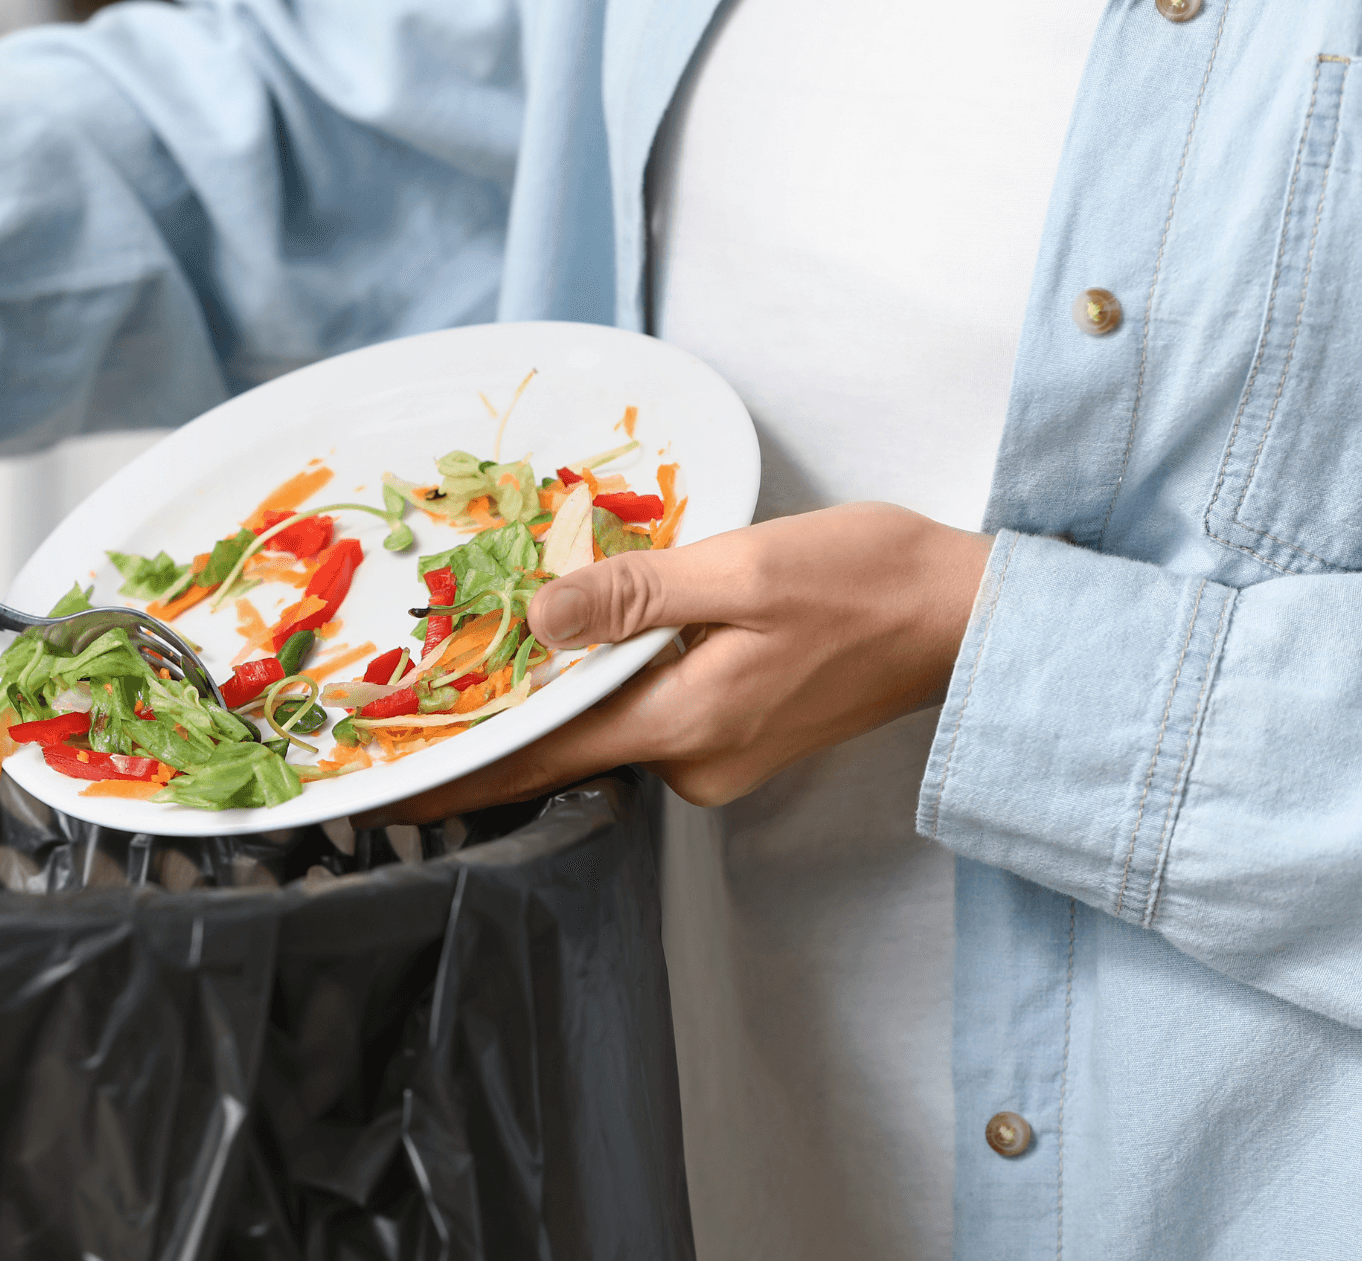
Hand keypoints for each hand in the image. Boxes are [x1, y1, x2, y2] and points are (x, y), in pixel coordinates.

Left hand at [376, 502, 991, 818]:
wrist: (971, 618)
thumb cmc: (870, 581)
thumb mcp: (745, 569)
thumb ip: (637, 596)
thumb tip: (542, 618)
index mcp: (685, 724)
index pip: (545, 760)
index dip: (462, 775)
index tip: (390, 792)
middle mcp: (696, 760)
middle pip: (569, 747)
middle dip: (499, 725)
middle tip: (414, 703)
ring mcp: (723, 755)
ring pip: (612, 727)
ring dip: (560, 696)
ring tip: (486, 660)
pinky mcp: (744, 734)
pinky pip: (654, 714)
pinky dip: (614, 686)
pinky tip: (592, 644)